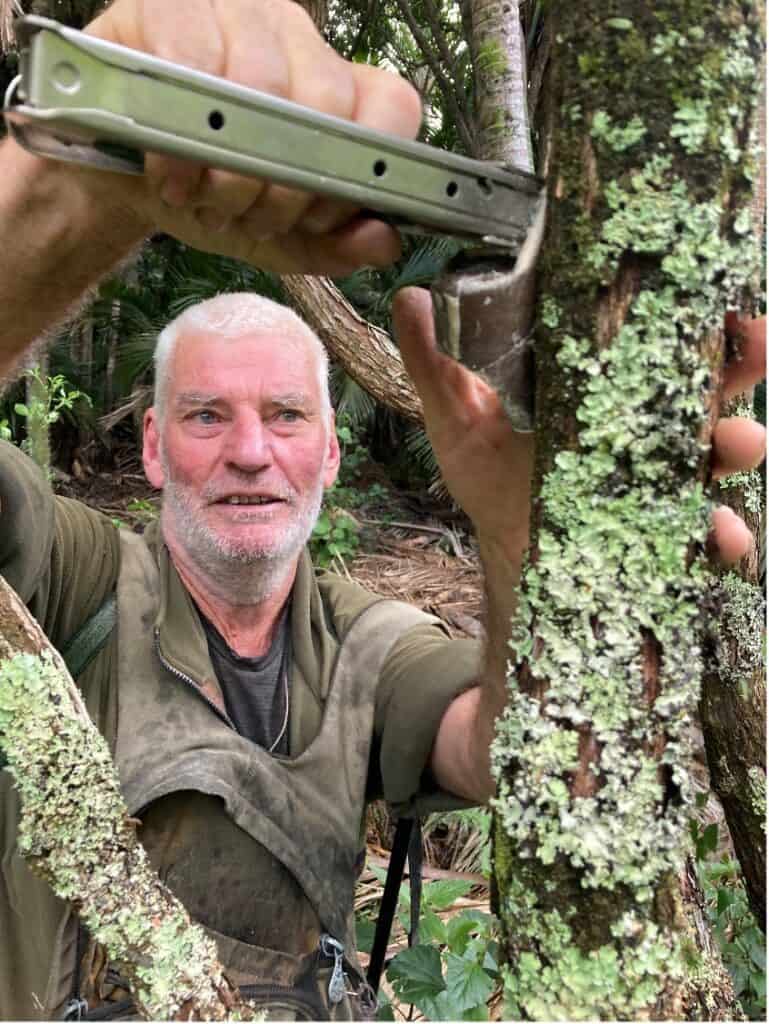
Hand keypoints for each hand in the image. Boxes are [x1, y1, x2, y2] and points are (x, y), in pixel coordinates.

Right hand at [79, 0, 421, 273]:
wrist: (121, 181)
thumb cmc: (208, 194)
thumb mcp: (277, 238)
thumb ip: (333, 245)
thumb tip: (385, 241)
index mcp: (336, 87)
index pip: (391, 105)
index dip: (364, 172)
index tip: (321, 216)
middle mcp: (295, 38)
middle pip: (327, 102)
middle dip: (287, 187)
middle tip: (250, 217)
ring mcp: (234, 12)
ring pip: (260, 85)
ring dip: (230, 170)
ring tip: (206, 200)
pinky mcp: (166, 6)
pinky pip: (189, 64)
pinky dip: (181, 143)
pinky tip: (172, 177)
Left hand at [393, 290, 765, 564]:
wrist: (508, 554)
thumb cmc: (490, 477)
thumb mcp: (459, 416)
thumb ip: (438, 363)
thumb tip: (411, 297)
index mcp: (603, 384)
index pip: (655, 336)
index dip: (690, 310)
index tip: (713, 286)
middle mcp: (645, 423)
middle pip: (710, 382)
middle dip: (742, 360)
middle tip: (757, 340)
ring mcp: (663, 478)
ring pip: (724, 451)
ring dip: (742, 441)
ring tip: (738, 439)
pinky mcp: (666, 533)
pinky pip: (711, 534)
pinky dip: (725, 536)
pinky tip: (720, 531)